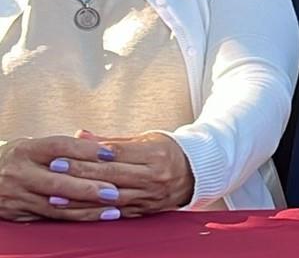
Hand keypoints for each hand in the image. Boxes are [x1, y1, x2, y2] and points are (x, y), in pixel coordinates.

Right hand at [0, 136, 122, 221]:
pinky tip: (96, 215)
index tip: (111, 153)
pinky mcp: (18, 212)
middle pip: (58, 181)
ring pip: (56, 204)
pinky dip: (76, 216)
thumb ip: (66, 146)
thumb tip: (103, 144)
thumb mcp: (35, 146)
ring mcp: (17, 195)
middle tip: (115, 191)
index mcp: (26, 150)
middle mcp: (20, 172)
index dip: (86, 150)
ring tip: (113, 207)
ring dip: (87, 207)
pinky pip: (51, 217)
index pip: (59, 147)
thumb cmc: (21, 159)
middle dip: (88, 188)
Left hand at [59, 131, 193, 216]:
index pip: (116, 154)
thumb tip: (81, 135)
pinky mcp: (146, 210)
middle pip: (111, 175)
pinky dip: (95, 212)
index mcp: (155, 153)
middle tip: (54, 169)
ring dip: (81, 197)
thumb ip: (111, 140)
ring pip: (111, 198)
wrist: (196, 173)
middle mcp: (154, 176)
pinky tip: (77, 210)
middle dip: (79, 172)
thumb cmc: (167, 151)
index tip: (63, 154)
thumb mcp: (145, 139)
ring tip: (56, 195)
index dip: (87, 155)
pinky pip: (117, 213)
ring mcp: (150, 195)